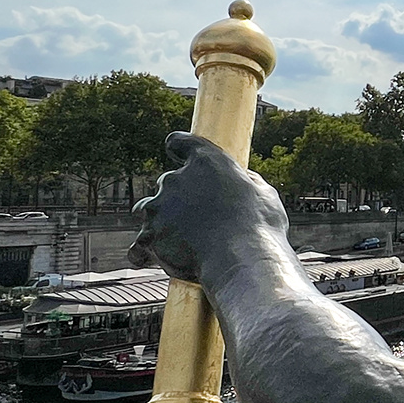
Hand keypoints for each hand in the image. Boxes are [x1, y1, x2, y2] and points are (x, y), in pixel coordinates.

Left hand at [128, 131, 287, 281]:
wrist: (242, 259)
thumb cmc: (260, 227)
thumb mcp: (265, 195)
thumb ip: (247, 183)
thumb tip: (243, 182)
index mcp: (205, 160)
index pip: (179, 142)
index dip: (178, 148)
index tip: (177, 154)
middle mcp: (176, 179)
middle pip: (167, 183)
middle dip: (178, 199)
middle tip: (199, 219)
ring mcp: (158, 208)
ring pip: (149, 211)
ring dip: (160, 223)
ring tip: (181, 242)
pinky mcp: (149, 237)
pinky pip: (138, 245)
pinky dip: (143, 251)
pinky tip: (149, 258)